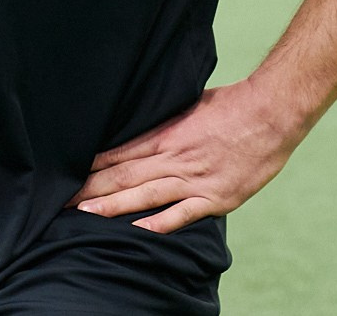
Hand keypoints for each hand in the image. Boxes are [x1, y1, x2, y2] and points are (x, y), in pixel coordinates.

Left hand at [67, 79, 300, 233]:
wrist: (273, 112)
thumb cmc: (234, 104)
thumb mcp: (190, 104)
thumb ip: (166, 122)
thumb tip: (142, 129)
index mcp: (167, 134)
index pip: (119, 152)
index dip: (92, 166)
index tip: (67, 175)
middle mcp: (176, 158)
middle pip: (124, 175)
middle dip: (91, 188)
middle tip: (62, 201)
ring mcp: (195, 180)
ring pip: (146, 195)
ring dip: (113, 206)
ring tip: (86, 214)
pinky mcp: (217, 197)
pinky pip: (183, 214)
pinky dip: (160, 223)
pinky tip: (138, 231)